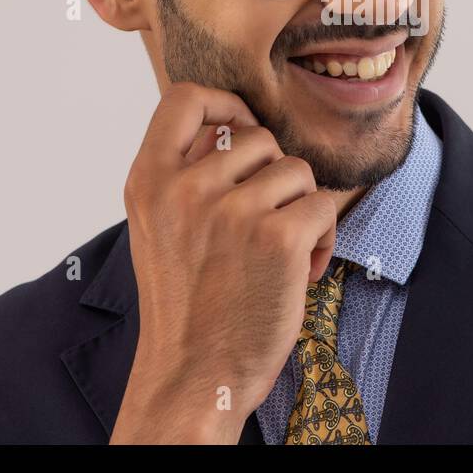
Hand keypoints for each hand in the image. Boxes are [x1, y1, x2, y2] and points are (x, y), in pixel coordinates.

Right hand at [110, 82, 336, 443]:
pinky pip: (323, 204)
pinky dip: (324, 235)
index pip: (183, 98)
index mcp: (148, 181)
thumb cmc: (186, 302)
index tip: (240, 130)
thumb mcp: (159, 227)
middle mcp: (185, 189)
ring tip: (282, 250)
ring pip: (296, 169)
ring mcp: (232, 212)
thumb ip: (186, 173)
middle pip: (258, 136)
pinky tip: (304, 269)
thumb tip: (236, 124)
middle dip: (273, 174)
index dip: (223, 103)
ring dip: (301, 206)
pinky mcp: (277, 238)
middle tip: (264, 220)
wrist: (194, 375)